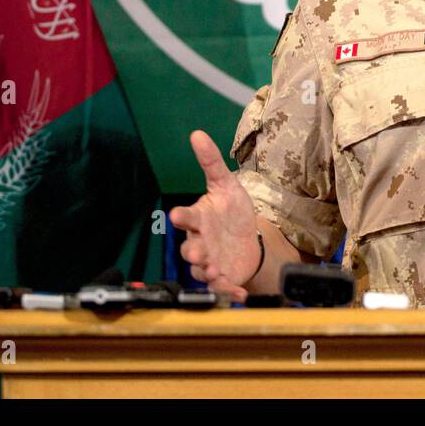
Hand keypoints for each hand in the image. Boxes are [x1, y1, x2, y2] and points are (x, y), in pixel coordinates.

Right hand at [168, 130, 261, 303]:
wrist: (247, 237)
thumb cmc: (231, 210)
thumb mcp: (227, 185)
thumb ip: (211, 162)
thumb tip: (197, 134)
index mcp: (199, 218)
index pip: (187, 216)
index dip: (182, 216)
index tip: (177, 215)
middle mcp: (199, 240)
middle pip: (190, 247)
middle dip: (194, 251)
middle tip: (199, 253)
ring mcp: (208, 260)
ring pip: (201, 269)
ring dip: (207, 271)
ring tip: (216, 271)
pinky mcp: (221, 277)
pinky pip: (221, 286)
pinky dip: (229, 290)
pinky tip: (239, 292)